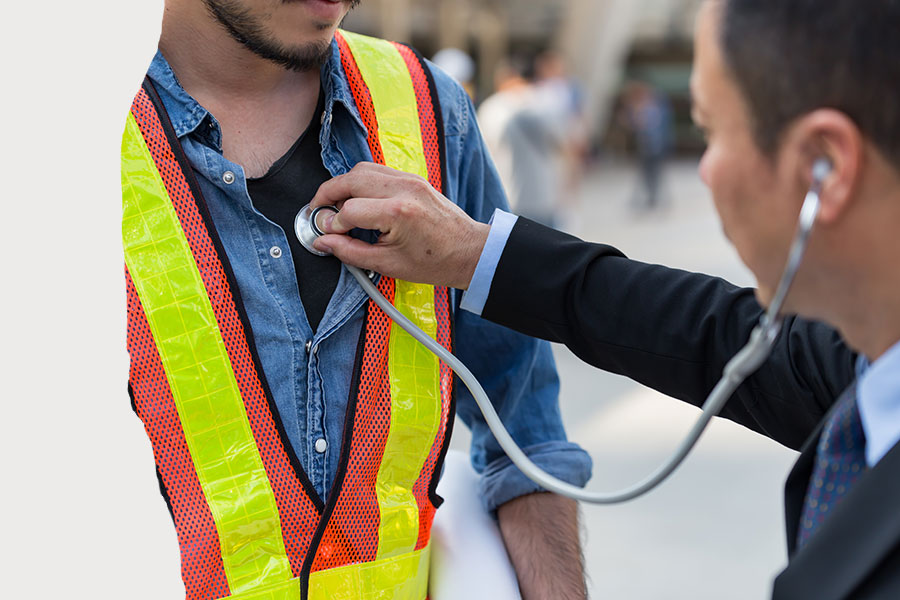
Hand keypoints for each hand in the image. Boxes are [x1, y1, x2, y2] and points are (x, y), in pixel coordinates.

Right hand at [310, 163, 489, 289]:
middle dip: (328, 194)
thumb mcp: (387, 265)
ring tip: (336, 206)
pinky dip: (362, 181)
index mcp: (397, 213)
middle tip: (318, 212)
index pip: (349, 210)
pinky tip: (358, 199)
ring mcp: (409, 179)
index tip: (327, 235)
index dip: (332, 224)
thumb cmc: (435, 262)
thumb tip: (324, 242)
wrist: (469, 251)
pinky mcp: (413, 178)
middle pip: (350, 179)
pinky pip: (378, 170)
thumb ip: (350, 252)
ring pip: (362, 169)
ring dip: (344, 184)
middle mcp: (403, 189)